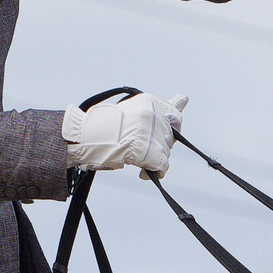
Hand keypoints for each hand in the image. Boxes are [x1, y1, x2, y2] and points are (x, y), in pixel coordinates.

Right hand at [64, 92, 185, 175]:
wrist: (88, 136)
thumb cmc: (101, 126)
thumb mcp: (127, 111)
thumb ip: (148, 114)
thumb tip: (184, 99)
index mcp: (149, 102)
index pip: (175, 112)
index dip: (174, 125)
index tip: (172, 130)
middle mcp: (155, 115)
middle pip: (170, 137)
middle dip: (159, 145)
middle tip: (140, 148)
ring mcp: (154, 133)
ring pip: (165, 153)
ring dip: (153, 160)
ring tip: (136, 160)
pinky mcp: (152, 151)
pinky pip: (163, 167)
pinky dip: (155, 173)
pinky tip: (143, 173)